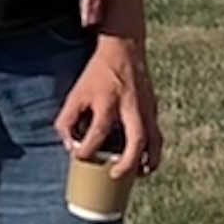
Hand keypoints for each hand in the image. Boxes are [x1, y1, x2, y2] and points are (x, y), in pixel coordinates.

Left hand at [59, 34, 160, 177]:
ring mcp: (146, 107)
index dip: (86, 150)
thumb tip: (71, 147)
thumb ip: (67, 122)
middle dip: (128, 162)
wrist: (124, 48)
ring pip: (153, 140)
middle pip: (136, 140)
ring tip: (138, 174)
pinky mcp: (153, 108)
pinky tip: (143, 159)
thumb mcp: (75, 94)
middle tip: (115, 175)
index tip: (78, 156)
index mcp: (107, 101)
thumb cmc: (97, 73)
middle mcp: (130, 106)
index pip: (97, 133)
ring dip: (148, 160)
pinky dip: (151, 150)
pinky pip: (156, 134)